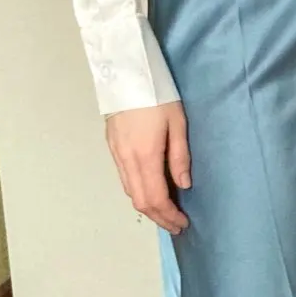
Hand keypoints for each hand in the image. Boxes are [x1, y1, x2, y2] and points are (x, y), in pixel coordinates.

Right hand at [105, 101, 191, 235]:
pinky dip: (138, 191)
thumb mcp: (177, 122)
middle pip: (140, 201)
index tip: (183, 223)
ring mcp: (117, 154)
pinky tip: (151, 190)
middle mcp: (127, 160)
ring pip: (130, 192)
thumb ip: (179, 156)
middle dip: (159, 217)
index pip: (156, 198)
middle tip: (176, 225)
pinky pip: (124, 179)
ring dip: (148, 206)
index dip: (169, 216)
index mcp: (146, 155)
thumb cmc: (157, 93)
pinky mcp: (112, 147)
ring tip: (166, 212)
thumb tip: (183, 185)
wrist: (125, 71)